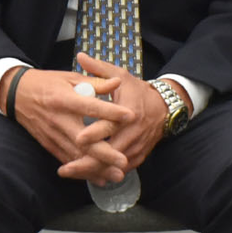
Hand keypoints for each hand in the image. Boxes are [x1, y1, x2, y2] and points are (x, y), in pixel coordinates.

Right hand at [6, 61, 136, 182]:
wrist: (16, 94)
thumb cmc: (47, 83)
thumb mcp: (70, 78)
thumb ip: (95, 83)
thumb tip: (117, 83)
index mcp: (64, 98)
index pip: (90, 106)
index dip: (110, 112)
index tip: (131, 116)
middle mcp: (58, 119)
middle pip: (83, 139)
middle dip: (104, 153)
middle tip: (124, 161)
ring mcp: (53, 134)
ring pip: (76, 155)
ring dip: (97, 168)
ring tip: (116, 175)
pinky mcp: (49, 145)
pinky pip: (67, 160)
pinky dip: (84, 171)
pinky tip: (99, 178)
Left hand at [71, 53, 169, 175]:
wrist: (164, 108)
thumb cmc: (137, 91)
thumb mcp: (121, 75)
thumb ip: (99, 69)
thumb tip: (80, 56)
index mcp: (128, 112)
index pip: (111, 125)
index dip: (95, 133)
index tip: (79, 138)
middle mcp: (133, 133)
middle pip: (110, 153)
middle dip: (88, 162)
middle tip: (66, 168)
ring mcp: (136, 147)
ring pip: (113, 165)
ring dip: (92, 171)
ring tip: (70, 172)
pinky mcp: (137, 157)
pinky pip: (119, 170)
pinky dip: (103, 174)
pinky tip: (85, 176)